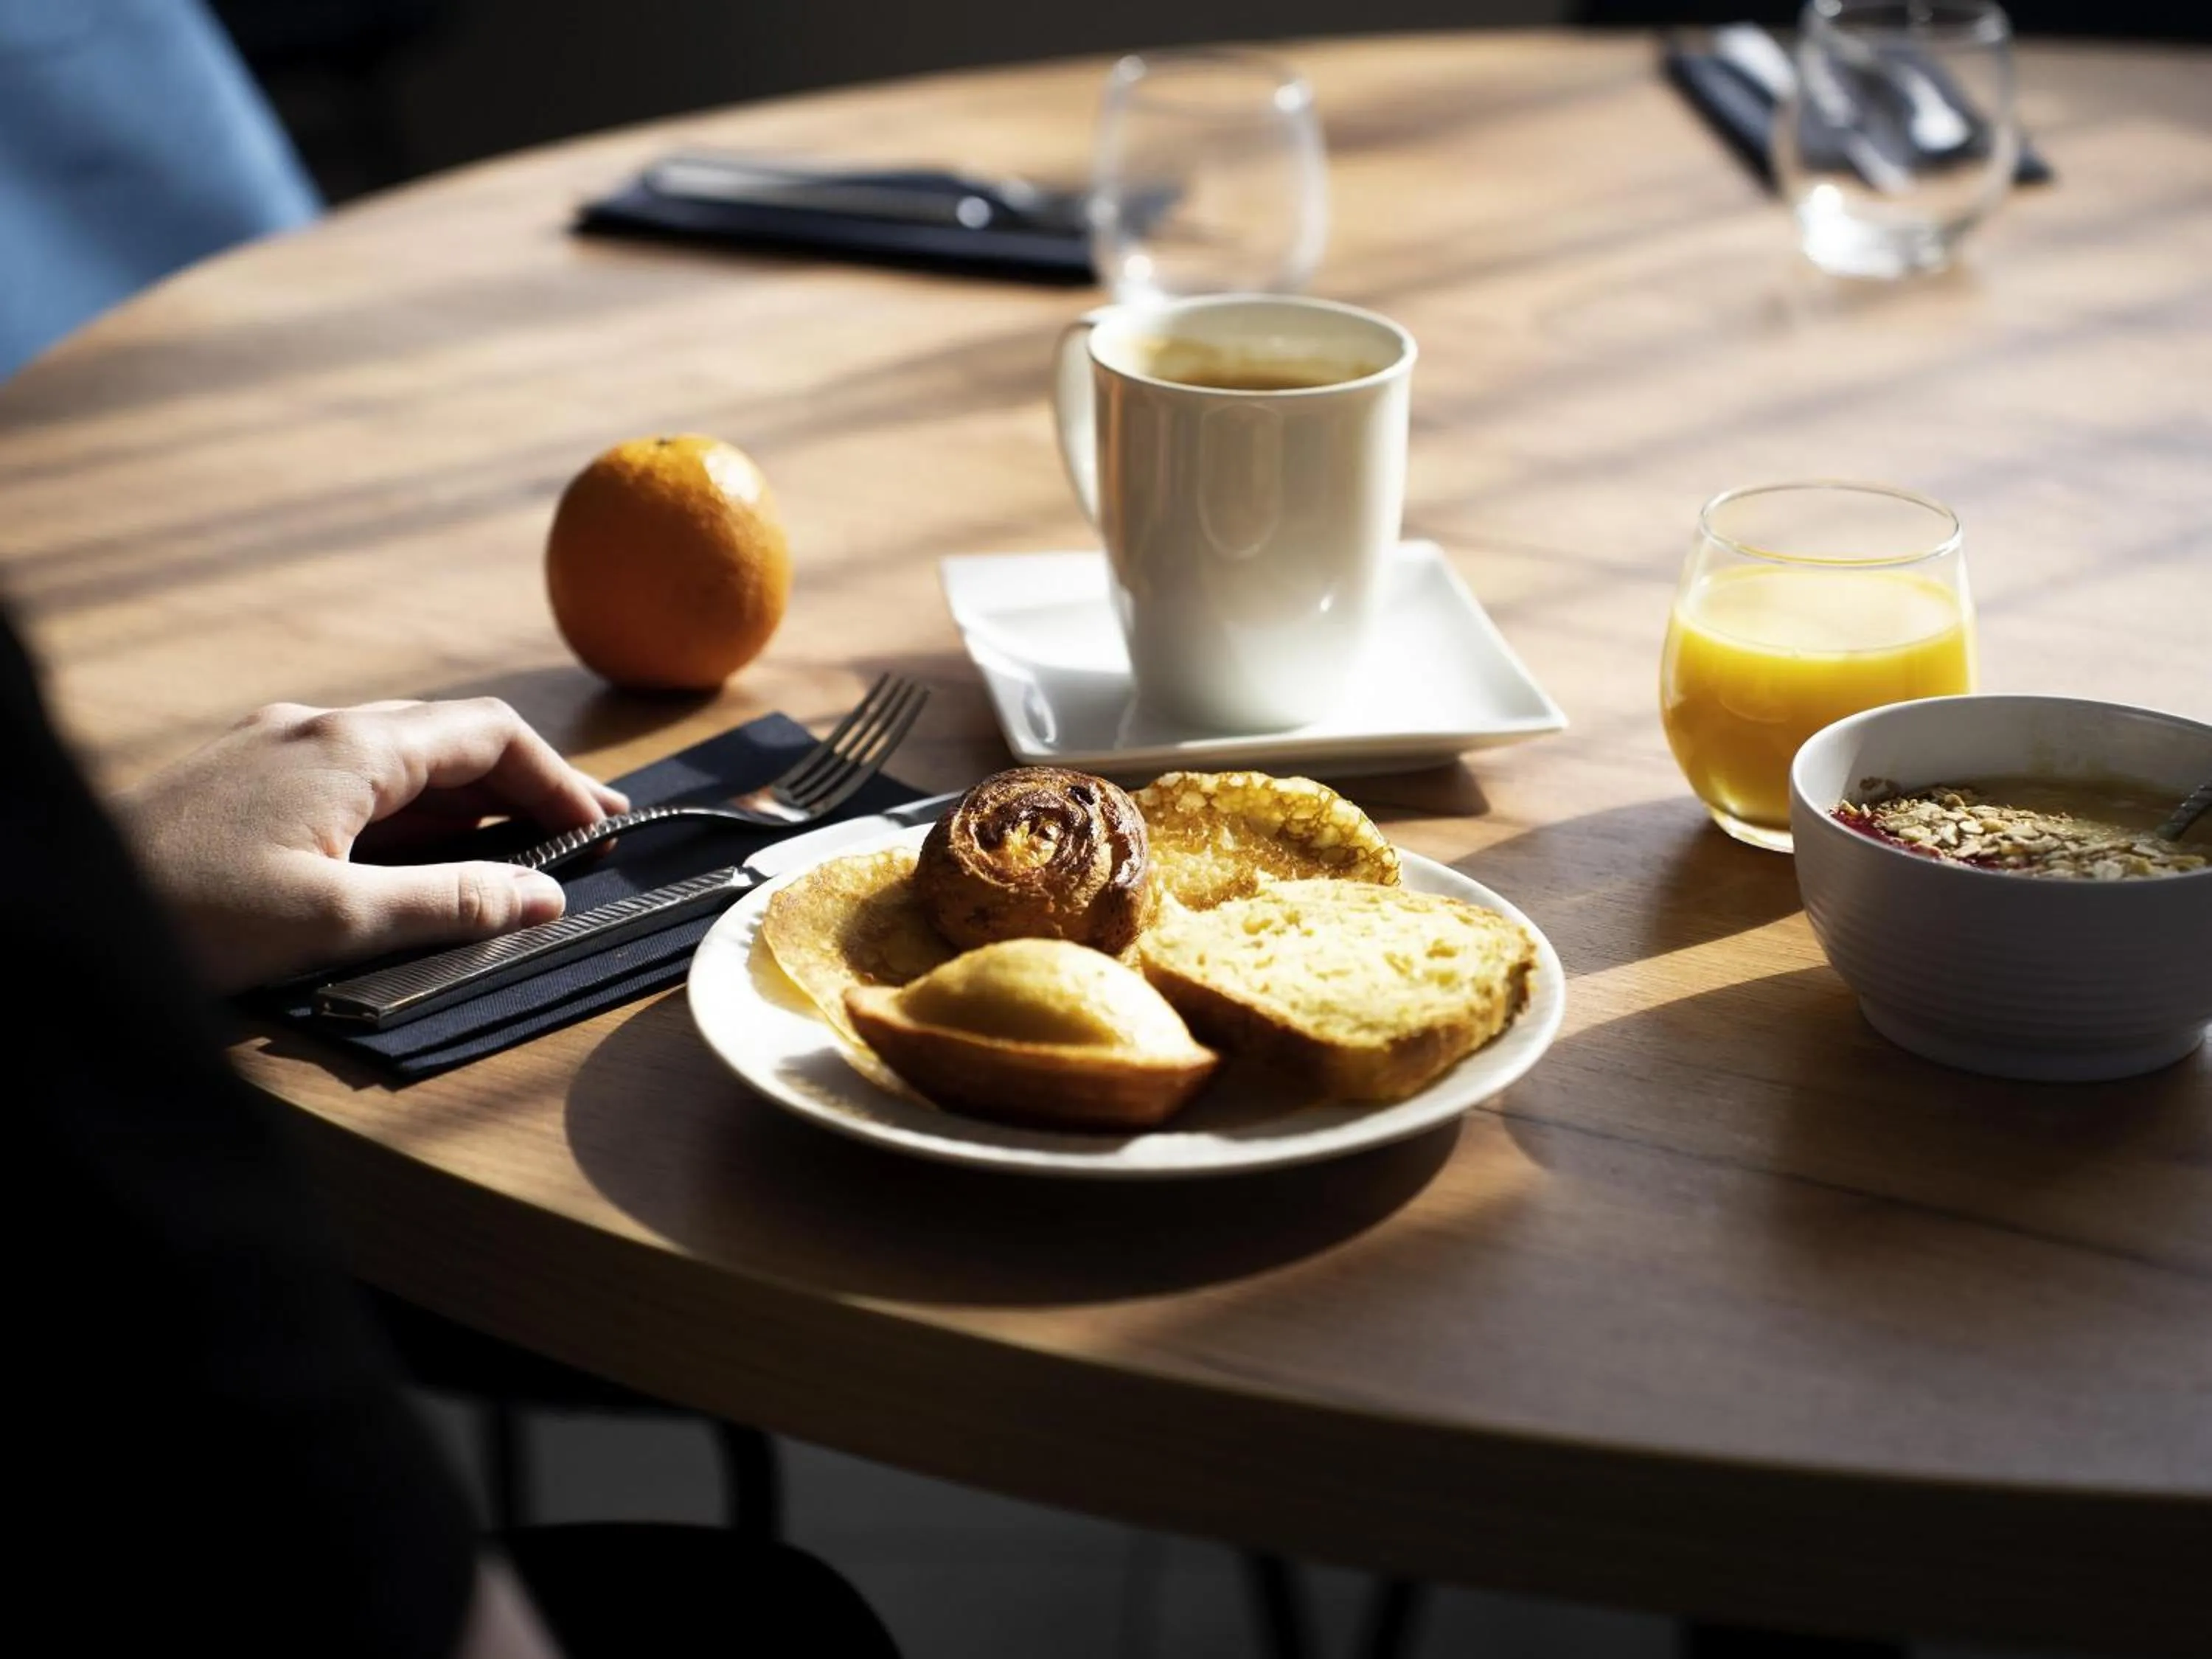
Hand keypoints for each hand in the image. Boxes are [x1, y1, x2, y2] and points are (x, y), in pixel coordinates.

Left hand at [120, 699, 628, 993]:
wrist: (55, 906)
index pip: (490, 737)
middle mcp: (316, 729)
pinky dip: (413, 810)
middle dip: (528, 786)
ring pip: (402, 759)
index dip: (561, 781)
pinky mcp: (242, 780)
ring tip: (522, 850)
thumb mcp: (335, 921)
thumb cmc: (185, 914)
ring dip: (471, 801)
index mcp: (350, 748)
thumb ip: (450, 905)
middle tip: (586, 837)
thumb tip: (544, 897)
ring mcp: (273, 750)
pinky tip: (422, 854)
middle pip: (451, 739)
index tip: (605, 832)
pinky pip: (355, 780)